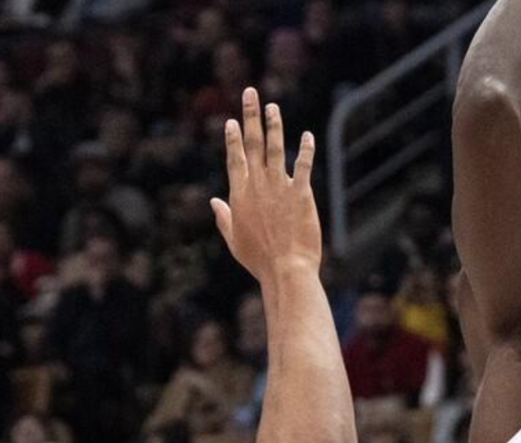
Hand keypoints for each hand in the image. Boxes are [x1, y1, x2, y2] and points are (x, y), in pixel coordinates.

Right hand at [210, 88, 320, 282]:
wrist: (285, 269)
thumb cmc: (259, 260)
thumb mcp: (234, 240)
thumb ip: (224, 218)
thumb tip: (214, 203)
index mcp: (240, 195)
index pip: (235, 158)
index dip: (233, 137)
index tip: (233, 121)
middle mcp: (258, 185)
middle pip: (252, 143)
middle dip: (250, 116)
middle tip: (250, 94)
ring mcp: (280, 187)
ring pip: (275, 148)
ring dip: (274, 125)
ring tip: (273, 107)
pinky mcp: (301, 193)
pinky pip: (303, 165)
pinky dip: (305, 149)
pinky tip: (307, 135)